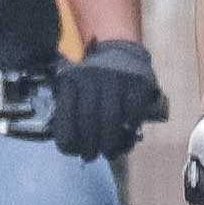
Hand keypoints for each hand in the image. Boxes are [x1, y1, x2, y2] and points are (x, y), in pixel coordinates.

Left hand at [51, 39, 160, 160]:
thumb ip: (71, 109)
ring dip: (109, 143)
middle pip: (88, 120)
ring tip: (108, 153)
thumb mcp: (74, 85)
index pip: (66, 115)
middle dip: (89, 145)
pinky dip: (129, 129)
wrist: (119, 48)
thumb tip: (71, 145)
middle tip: (90, 157)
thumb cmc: (93, 76)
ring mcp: (116, 79)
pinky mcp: (137, 82)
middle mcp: (91, 77)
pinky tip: (126, 136)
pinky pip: (132, 113)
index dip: (68, 139)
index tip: (72, 151)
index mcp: (71, 80)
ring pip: (111, 119)